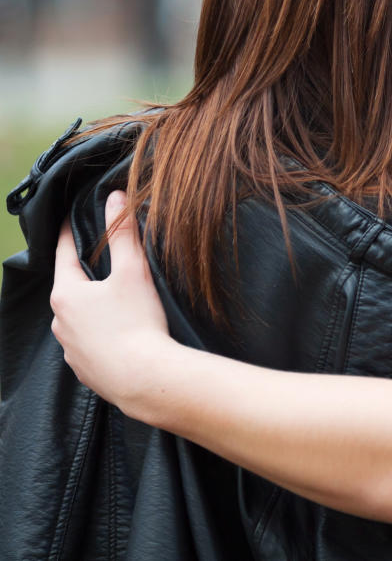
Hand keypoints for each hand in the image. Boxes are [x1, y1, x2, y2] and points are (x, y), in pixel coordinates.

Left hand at [51, 190, 174, 415]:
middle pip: (71, 288)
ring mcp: (71, 349)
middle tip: (105, 260)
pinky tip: (123, 332)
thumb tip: (115, 198)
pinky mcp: (85, 369)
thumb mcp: (133, 271)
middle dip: (86, 274)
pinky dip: (103, 333)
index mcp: (66, 294)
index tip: (70, 219)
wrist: (144, 379)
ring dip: (94, 307)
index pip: (64, 255)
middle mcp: (60, 322)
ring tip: (118, 300)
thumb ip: (124, 233)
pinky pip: (90, 343)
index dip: (69, 234)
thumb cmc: (137, 323)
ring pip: (79, 318)